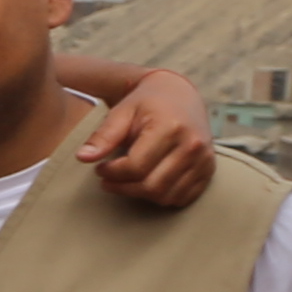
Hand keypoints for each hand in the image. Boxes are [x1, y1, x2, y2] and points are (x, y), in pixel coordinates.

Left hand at [73, 66, 215, 210]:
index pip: (136, 167)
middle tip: (108, 181)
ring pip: (167, 196)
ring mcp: (204, 159)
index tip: (100, 170)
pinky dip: (162, 197)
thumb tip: (82, 157)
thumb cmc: (146, 104)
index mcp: (170, 127)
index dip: (112, 174)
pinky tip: (147, 184)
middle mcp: (192, 145)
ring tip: (125, 182)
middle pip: (152, 186)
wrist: (180, 94)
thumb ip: (103, 136)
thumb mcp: (121, 112)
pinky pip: (184, 197)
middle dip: (124, 188)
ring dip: (141, 195)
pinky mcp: (209, 169)